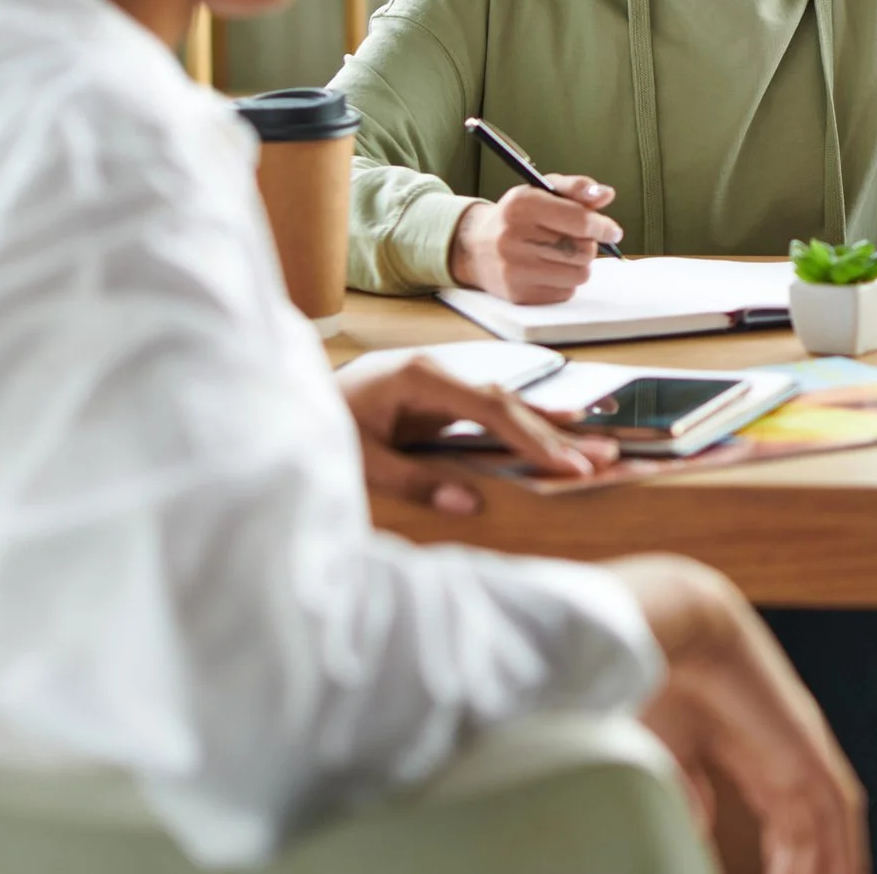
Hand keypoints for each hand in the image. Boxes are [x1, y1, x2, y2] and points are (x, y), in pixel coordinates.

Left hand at [333, 351, 615, 513]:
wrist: (276, 403)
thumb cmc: (316, 426)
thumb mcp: (358, 460)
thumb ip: (413, 481)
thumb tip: (470, 504)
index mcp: (417, 378)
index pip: (489, 408)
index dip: (531, 438)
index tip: (566, 466)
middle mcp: (435, 373)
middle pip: (507, 403)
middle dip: (554, 436)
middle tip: (600, 461)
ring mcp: (439, 382)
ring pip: (506, 405)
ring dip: (549, 430)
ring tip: (598, 446)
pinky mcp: (437, 399)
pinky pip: (490, 411)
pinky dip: (526, 421)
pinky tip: (563, 425)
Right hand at [448, 175, 621, 303]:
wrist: (475, 247)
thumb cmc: (517, 216)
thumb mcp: (542, 191)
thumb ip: (576, 189)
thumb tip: (606, 194)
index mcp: (522, 206)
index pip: (577, 220)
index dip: (602, 226)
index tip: (613, 231)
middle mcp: (513, 238)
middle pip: (582, 250)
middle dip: (586, 244)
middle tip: (572, 239)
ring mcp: (514, 269)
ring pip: (579, 274)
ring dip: (578, 265)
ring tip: (559, 254)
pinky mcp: (518, 294)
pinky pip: (565, 292)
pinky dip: (564, 282)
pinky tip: (547, 269)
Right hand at [610, 556, 867, 873]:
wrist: (677, 629)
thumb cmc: (663, 682)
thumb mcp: (673, 753)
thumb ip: (691, 792)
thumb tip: (697, 832)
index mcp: (760, 756)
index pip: (787, 822)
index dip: (786, 861)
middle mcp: (791, 756)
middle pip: (814, 830)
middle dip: (810, 870)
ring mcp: (805, 751)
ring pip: (832, 827)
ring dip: (828, 867)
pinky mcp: (811, 748)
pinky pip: (839, 812)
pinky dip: (839, 850)